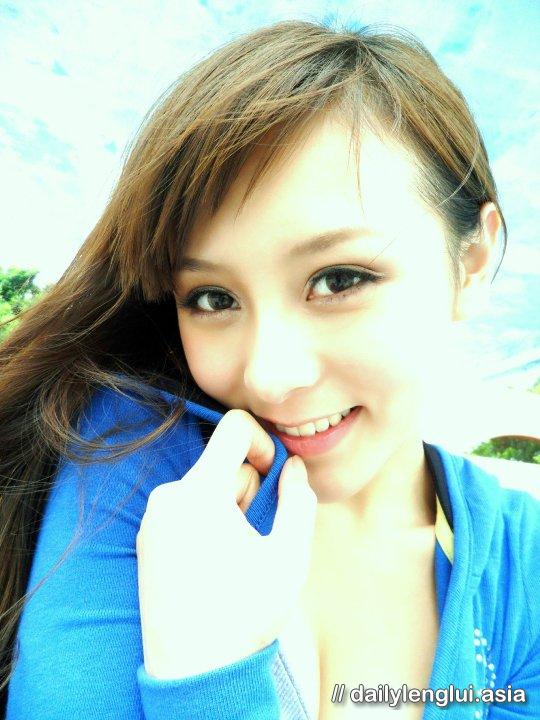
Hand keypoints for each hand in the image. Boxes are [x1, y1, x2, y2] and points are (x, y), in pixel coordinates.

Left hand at [136, 408, 316, 678]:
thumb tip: (294, 467)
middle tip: (253, 537)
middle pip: (222, 465)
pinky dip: (205, 522)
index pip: (234, 428)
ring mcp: (153, 517)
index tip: (273, 474)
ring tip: (232, 557)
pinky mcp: (147, 537)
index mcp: (201, 493)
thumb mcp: (288, 556)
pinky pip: (185, 508)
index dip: (264, 441)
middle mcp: (169, 496)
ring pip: (205, 489)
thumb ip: (298, 500)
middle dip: (247, 491)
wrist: (194, 671)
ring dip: (227, 510)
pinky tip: (212, 563)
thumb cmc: (244, 614)